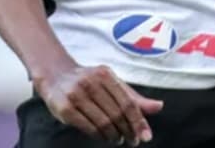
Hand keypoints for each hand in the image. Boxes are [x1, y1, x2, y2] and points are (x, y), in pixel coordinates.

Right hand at [35, 63, 163, 145]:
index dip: (138, 122)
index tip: (145, 136)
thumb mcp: (111, 84)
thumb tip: (159, 107)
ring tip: (117, 139)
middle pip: (117, 114)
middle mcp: (90, 82)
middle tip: (131, 140)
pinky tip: (103, 136)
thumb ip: (134, 98)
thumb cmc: (89, 81)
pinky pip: (89, 128)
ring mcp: (75, 94)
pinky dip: (99, 136)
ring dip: (114, 136)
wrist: (55, 76)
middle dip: (128, 131)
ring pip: (104, 123)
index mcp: (105, 74)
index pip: (128, 102)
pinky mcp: (64, 108)